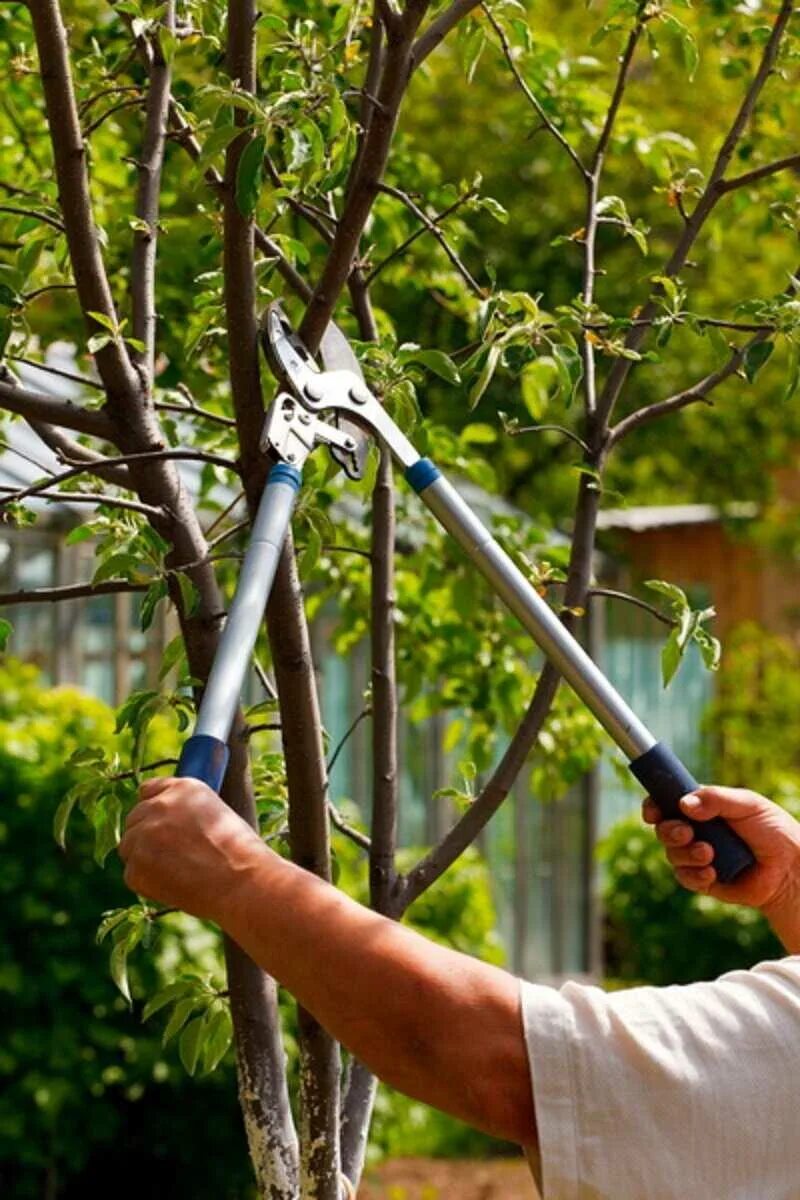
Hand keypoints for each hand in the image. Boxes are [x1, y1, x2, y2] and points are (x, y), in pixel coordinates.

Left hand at [118, 777, 265, 921]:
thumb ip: (186, 809)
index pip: (149, 790)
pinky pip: (132, 874)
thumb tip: (165, 821)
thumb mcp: (217, 812)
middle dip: (147, 835)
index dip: (154, 809)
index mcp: (182, 788)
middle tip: (173, 855)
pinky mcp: (136, 867)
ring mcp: (143, 836)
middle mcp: (158, 806)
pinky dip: (148, 882)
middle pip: (134, 819)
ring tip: (177, 871)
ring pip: (129, 847)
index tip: (160, 822)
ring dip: (144, 858)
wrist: (242, 882)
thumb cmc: (239, 851)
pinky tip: (175, 884)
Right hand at [643, 786, 799, 940]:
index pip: (667, 803)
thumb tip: (683, 805)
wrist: (790, 868)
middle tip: (686, 833)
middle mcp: (696, 831)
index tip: (652, 812)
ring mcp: (698, 856)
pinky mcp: (704, 881)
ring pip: (672, 855)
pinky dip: (695, 875)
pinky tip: (712, 873)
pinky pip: (685, 878)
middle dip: (669, 831)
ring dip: (685, 854)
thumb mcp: (747, 805)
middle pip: (663, 829)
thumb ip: (715, 799)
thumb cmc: (772, 830)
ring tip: (709, 854)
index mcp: (702, 808)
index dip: (654, 807)